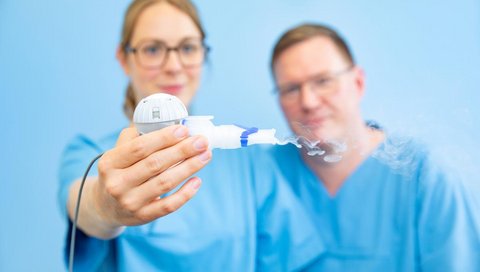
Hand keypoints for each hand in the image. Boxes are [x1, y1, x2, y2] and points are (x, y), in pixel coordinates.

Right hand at [70, 124, 210, 237]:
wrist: (105, 207)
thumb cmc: (119, 172)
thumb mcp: (117, 153)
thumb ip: (136, 137)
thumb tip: (168, 123)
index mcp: (110, 163)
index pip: (139, 148)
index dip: (164, 138)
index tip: (184, 129)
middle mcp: (117, 184)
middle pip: (155, 164)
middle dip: (182, 150)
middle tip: (202, 141)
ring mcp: (129, 202)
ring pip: (165, 183)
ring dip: (189, 167)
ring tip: (206, 155)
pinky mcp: (142, 217)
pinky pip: (169, 206)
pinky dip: (185, 193)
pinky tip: (197, 180)